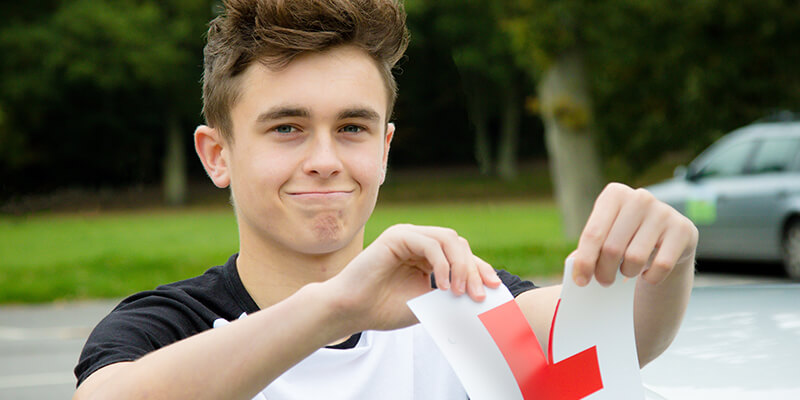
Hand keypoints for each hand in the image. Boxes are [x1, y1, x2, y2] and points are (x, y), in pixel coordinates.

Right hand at [328, 224, 501, 331]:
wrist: (351, 311)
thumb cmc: (383, 309)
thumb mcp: (427, 303)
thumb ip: (450, 295)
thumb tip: (482, 296)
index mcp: (426, 255)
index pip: (461, 255)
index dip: (480, 269)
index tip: (495, 288)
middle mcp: (418, 241)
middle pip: (459, 245)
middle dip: (473, 269)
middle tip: (479, 295)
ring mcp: (408, 235)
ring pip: (448, 240)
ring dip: (460, 266)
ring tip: (460, 291)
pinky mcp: (398, 236)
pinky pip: (430, 243)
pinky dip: (442, 264)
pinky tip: (443, 284)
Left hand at [571, 183, 698, 286]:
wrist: (666, 238)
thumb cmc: (626, 237)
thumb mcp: (605, 236)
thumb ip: (588, 249)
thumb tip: (577, 270)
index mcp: (614, 193)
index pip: (593, 233)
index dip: (585, 261)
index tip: (580, 281)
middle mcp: (640, 198)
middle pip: (612, 248)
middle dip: (604, 272)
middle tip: (604, 281)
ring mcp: (664, 212)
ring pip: (635, 258)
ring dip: (627, 273)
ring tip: (627, 271)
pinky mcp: (684, 230)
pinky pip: (661, 266)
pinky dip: (651, 277)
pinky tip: (647, 271)